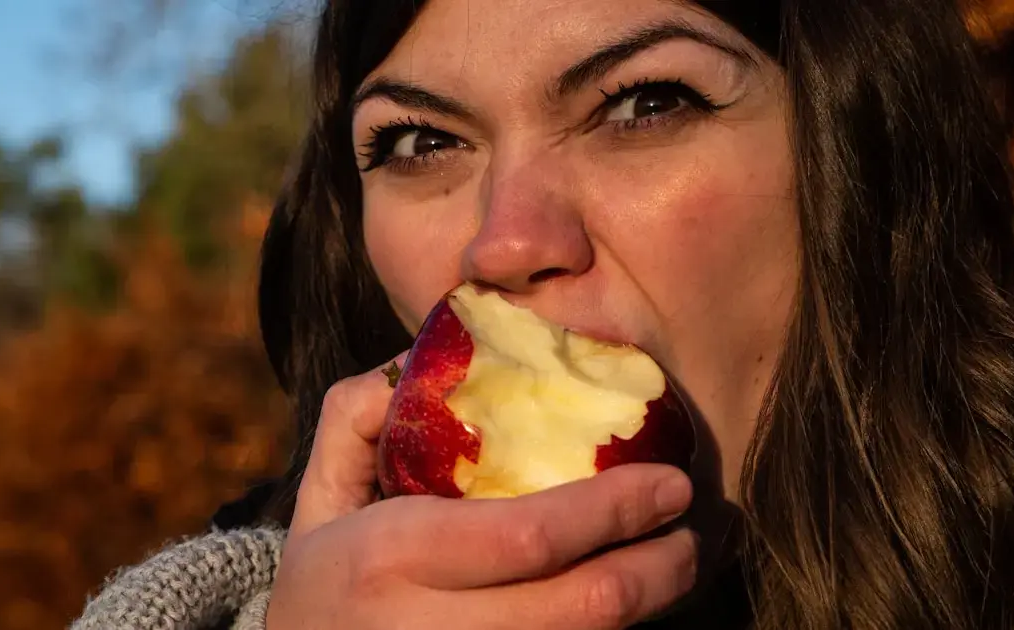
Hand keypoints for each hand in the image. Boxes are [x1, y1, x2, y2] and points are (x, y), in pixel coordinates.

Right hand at [266, 354, 698, 629]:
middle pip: (581, 607)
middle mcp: (428, 629)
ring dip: (650, 608)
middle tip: (692, 532)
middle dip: (660, 570)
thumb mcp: (321, 491)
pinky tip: (630, 606)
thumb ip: (360, 416)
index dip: (615, 510)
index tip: (669, 482)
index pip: (530, 535)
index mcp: (392, 557)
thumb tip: (421, 358)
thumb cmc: (322, 575)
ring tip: (675, 565)